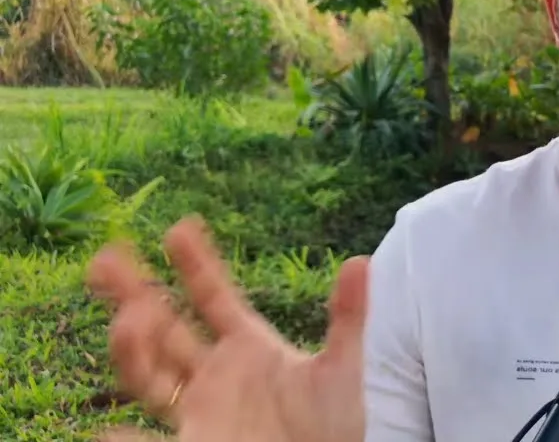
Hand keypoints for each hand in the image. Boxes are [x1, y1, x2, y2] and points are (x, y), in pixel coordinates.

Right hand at [87, 216, 368, 441]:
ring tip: (129, 317)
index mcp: (248, 347)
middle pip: (164, 326)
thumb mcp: (342, 369)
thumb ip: (348, 318)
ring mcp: (199, 410)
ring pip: (150, 372)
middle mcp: (214, 374)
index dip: (196, 263)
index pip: (213, 297)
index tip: (178, 227)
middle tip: (107, 257)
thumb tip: (362, 262)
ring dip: (134, 345)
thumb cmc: (332, 428)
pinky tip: (106, 435)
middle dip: (135, 292)